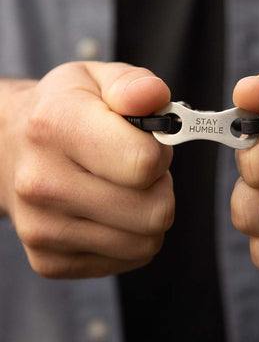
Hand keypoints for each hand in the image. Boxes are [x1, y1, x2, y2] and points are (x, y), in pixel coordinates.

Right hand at [0, 62, 173, 278]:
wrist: (11, 150)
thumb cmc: (64, 113)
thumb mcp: (97, 79)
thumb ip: (133, 85)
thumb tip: (155, 96)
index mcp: (56, 127)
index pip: (144, 162)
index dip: (160, 151)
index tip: (148, 141)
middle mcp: (43, 184)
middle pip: (154, 212)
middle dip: (160, 187)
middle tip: (139, 169)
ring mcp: (43, 230)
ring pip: (147, 243)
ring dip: (148, 213)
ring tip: (123, 188)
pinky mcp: (50, 261)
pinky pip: (129, 259)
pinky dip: (131, 236)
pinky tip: (109, 211)